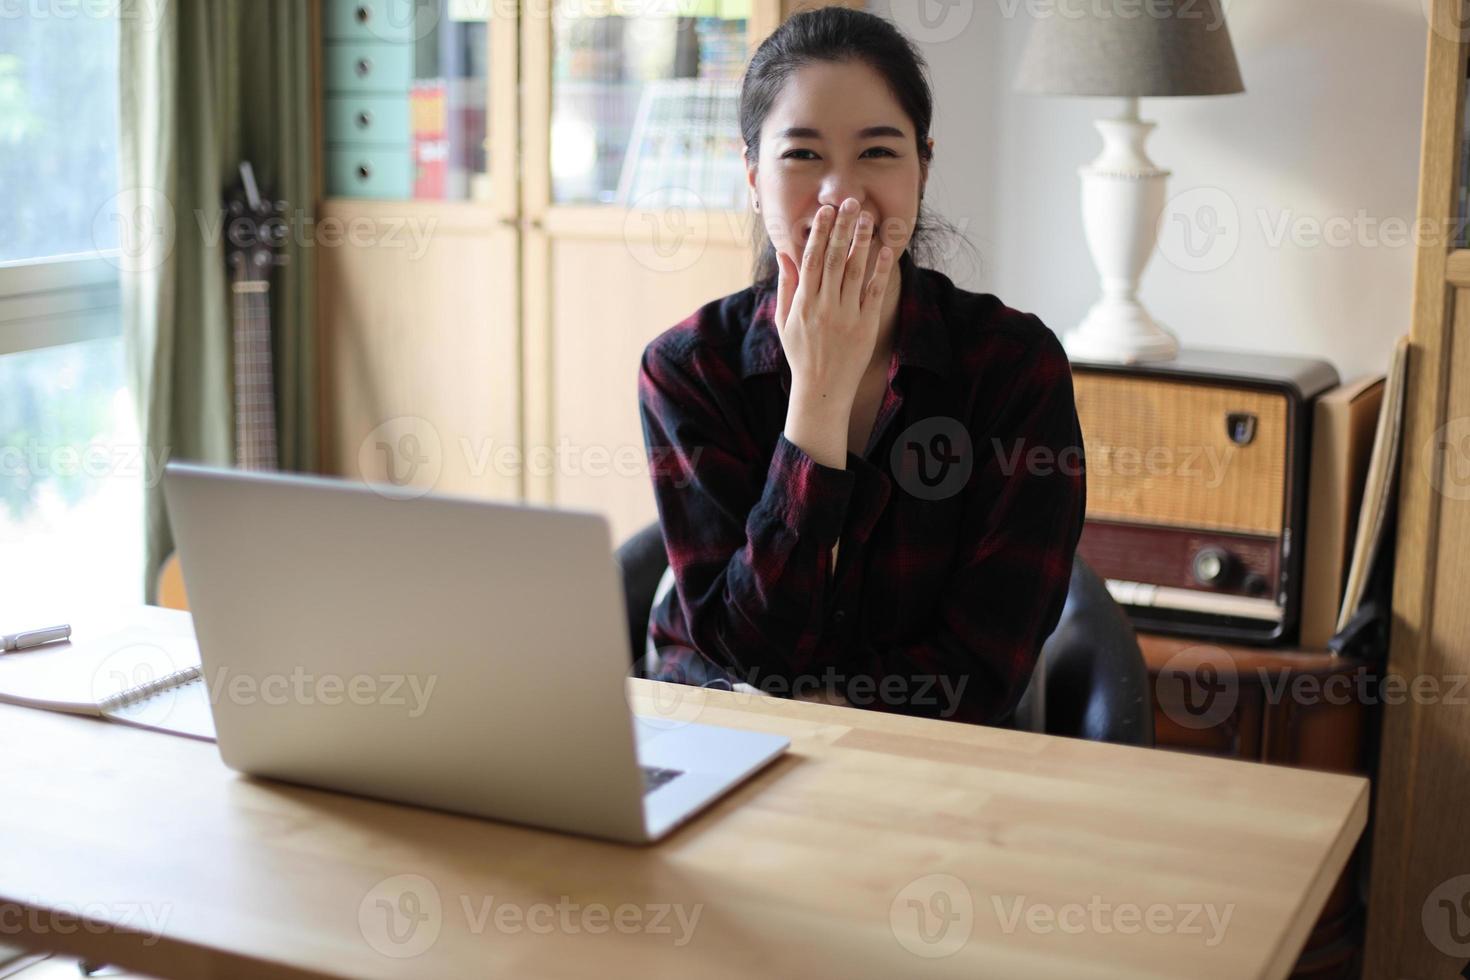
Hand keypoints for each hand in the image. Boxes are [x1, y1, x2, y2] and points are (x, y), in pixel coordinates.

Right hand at [774, 198, 894, 409]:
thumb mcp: (784, 320)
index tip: (826, 211)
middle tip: (850, 202)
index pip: (811, 259)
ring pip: (854, 271)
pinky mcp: (865, 325)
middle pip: (834, 258)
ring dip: (861, 242)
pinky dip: (880, 271)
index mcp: (804, 303)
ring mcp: (846, 315)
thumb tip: (784, 253)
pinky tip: (886, 250)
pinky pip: (874, 293)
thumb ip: (787, 285)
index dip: (820, 232)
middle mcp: (824, 306)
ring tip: (867, 218)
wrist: (821, 389)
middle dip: (842, 228)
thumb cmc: (801, 353)